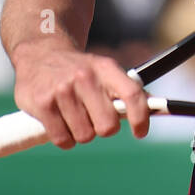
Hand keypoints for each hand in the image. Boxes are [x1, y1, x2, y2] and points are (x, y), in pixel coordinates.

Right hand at [12, 41, 149, 147]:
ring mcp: (62, 90)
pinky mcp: (43, 104)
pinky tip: (60, 121)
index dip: (141, 118)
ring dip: (81, 132)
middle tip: (95, 118)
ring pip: (84, 136)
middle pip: (108, 126)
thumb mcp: (104, 71)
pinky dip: (64, 138)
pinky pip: (63, 139)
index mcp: (106, 68)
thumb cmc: (80, 70)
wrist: (40, 55)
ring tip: (74, 115)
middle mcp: (85, 77)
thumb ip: (126, 89)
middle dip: (103, 128)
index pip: (132, 94)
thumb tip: (154, 106)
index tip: (140, 132)